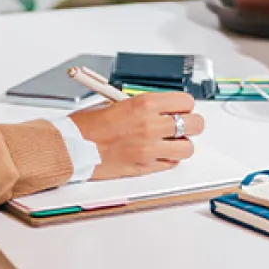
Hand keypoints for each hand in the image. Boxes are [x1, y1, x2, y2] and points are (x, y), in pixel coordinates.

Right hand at [70, 91, 204, 179]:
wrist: (72, 147)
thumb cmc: (88, 125)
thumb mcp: (116, 102)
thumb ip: (143, 106)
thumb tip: (162, 108)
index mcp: (144, 104)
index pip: (186, 102)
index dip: (184, 105)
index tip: (180, 108)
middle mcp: (151, 125)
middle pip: (195, 124)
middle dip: (190, 124)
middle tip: (181, 125)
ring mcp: (150, 148)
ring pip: (188, 148)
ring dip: (181, 144)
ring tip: (169, 142)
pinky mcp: (145, 166)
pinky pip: (171, 164)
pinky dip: (168, 159)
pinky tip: (156, 153)